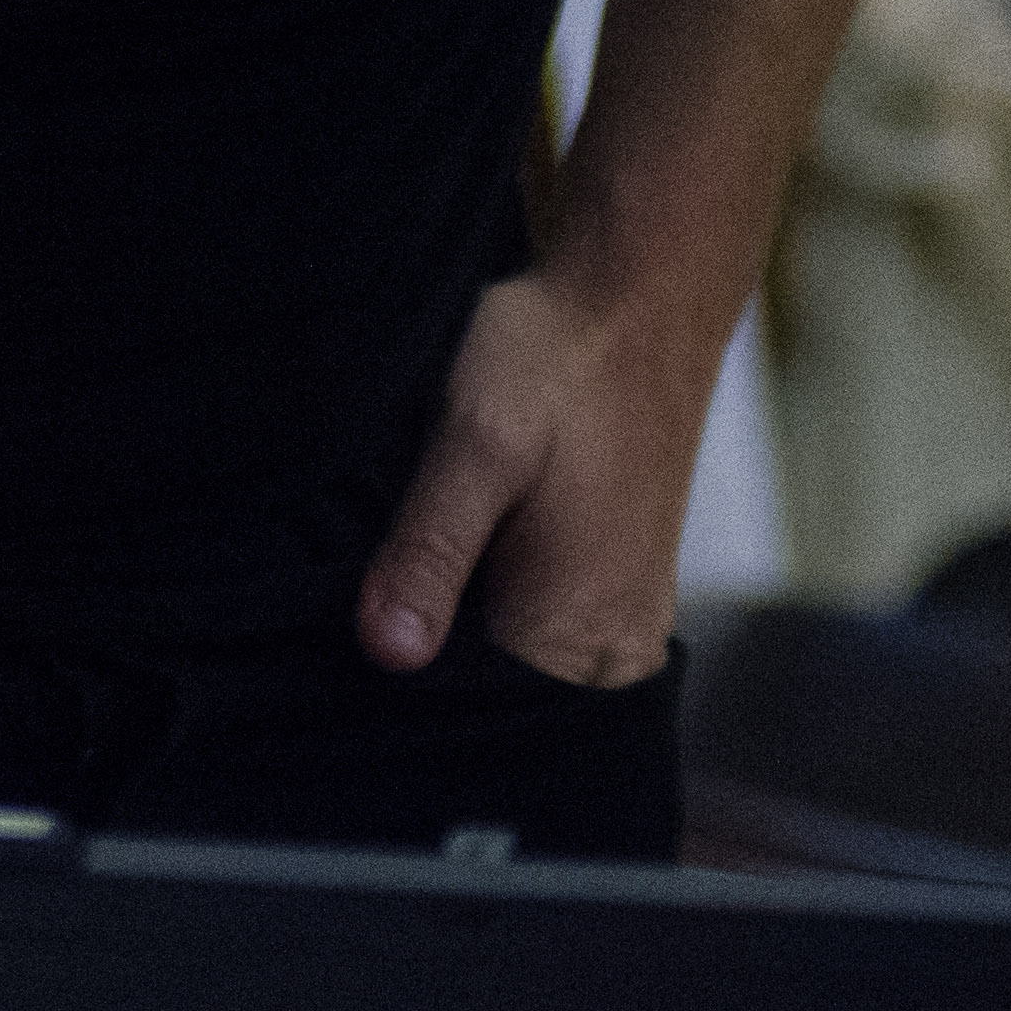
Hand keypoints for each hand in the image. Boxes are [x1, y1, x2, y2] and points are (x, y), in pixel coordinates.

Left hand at [355, 270, 717, 683]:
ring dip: (464, 621)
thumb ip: (430, 550)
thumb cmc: (562, 360)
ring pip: (513, 666)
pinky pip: (544, 636)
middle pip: (491, 700)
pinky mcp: (621, 594)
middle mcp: (611, 654)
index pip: (461, 714)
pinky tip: (477, 542)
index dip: (400, 673)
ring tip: (447, 541)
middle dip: (433, 651)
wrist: (640, 296)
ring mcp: (624, 625)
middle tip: (407, 561)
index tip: (371, 611)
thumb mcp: (477, 443)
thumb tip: (387, 651)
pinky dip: (499, 602)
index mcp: (577, 636)